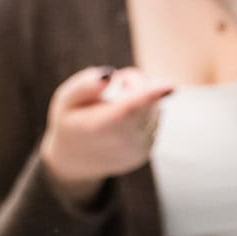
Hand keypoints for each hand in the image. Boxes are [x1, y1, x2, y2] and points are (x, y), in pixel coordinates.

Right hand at [39, 67, 173, 200]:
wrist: (73, 161)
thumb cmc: (69, 122)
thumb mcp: (66, 100)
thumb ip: (84, 85)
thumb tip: (110, 74)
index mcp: (99, 126)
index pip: (129, 108)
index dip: (150, 95)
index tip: (170, 86)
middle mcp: (122, 142)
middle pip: (147, 100)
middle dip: (137, 83)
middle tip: (118, 81)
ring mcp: (136, 150)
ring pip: (155, 110)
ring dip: (142, 98)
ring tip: (116, 104)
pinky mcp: (145, 153)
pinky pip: (155, 122)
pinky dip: (144, 113)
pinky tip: (123, 121)